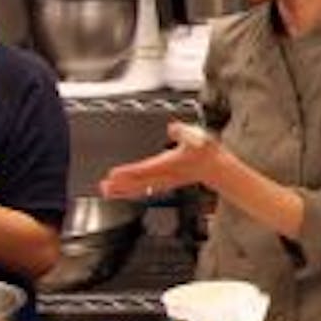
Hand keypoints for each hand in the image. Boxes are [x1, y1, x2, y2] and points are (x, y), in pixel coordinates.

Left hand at [98, 122, 220, 200]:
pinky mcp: (165, 184)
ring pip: (140, 189)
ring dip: (123, 191)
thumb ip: (182, 131)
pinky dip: (133, 192)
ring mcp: (165, 182)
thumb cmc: (206, 154)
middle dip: (121, 185)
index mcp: (169, 164)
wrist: (216, 169)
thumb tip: (171, 128)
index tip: (114, 175)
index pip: (145, 169)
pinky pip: (145, 190)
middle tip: (104, 187)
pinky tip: (125, 193)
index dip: (129, 172)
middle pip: (138, 182)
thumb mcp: (196, 136)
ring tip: (108, 192)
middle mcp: (165, 175)